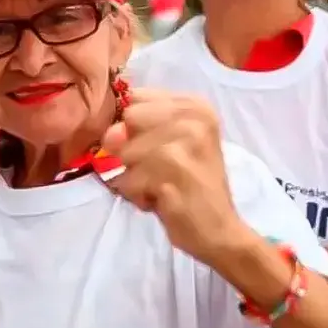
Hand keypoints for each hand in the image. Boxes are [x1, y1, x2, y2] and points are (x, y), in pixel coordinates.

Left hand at [102, 88, 244, 265]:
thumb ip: (140, 125)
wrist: (217, 230)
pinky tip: (160, 199)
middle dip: (130, 150)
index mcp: (196, 106)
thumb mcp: (170, 143)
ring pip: (125, 153)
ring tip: (159, 185)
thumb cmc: (187, 184)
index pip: (135, 97)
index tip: (152, 146)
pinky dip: (136, 194)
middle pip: (128, 121)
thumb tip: (110, 131)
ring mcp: (187, 146)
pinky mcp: (175, 175)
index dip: (131, 125)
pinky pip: (128, 180)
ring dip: (133, 176)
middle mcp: (195, 120)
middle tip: (157, 170)